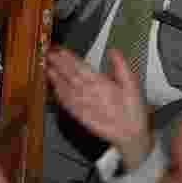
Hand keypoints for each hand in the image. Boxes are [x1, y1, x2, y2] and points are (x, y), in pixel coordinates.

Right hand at [46, 49, 152, 170]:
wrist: (133, 132)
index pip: (81, 66)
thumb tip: (112, 50)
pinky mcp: (80, 114)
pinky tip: (54, 87)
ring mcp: (84, 101)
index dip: (71, 58)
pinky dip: (61, 96)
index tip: (61, 50)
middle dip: (60, 64)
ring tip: (48, 67)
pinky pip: (68, 104)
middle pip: (71, 74)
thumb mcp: (130, 83)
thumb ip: (120, 66)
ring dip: (57, 78)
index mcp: (100, 80)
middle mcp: (89, 89)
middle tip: (49, 54)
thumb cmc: (133, 108)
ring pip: (67, 87)